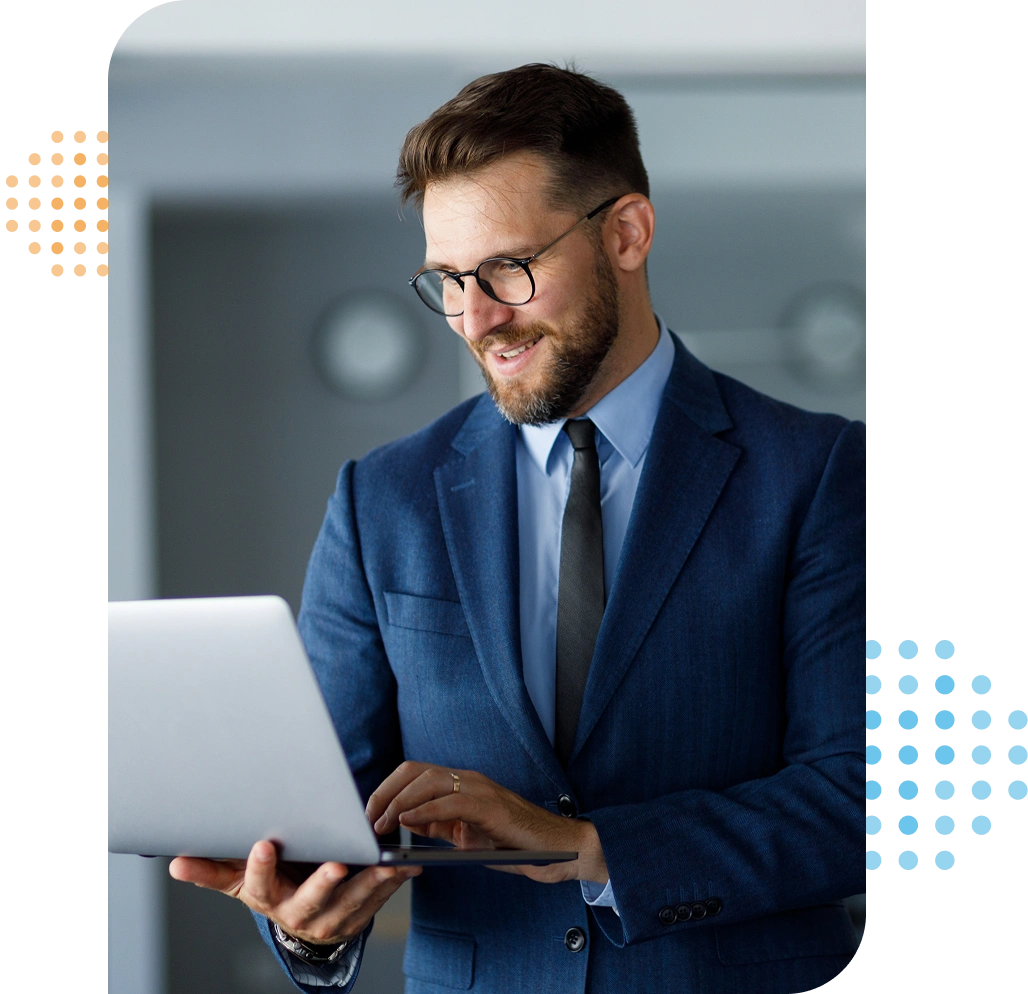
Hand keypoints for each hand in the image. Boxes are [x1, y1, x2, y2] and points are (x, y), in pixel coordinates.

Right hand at [168, 840, 420, 945]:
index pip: (258, 884)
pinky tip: (406, 866)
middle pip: (310, 900)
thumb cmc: (270, 883)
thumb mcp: (239, 879)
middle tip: (336, 863)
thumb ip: (212, 870)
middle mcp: (298, 912)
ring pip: (351, 902)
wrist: (299, 915)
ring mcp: (330, 917)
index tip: (264, 844)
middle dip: (323, 882)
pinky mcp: (358, 916)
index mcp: (267, 897)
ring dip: (371, 883)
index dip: (260, 867)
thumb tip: (175, 864)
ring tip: (386, 863)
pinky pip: (378, 902)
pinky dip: (393, 884)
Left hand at [366, 762, 608, 885]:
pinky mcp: (491, 806)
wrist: (556, 849)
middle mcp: (468, 779)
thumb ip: (438, 825)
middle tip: (366, 819)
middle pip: (414, 771)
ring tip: (380, 824)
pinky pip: (450, 801)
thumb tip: (404, 824)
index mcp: (461, 783)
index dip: (387, 789)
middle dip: (384, 792)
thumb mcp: (465, 835)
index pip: (415, 773)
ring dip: (398, 802)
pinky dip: (424, 810)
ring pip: (428, 781)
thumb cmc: (512, 843)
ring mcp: (480, 789)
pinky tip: (407, 824)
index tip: (368, 813)